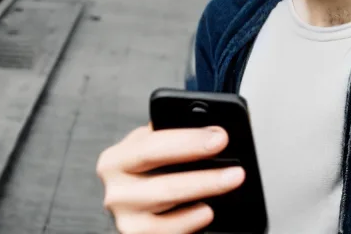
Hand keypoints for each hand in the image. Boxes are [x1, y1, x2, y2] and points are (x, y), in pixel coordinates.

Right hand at [96, 124, 244, 232]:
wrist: (128, 200)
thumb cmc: (142, 169)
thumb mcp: (145, 145)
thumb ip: (167, 134)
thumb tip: (208, 127)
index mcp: (116, 160)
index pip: (153, 147)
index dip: (188, 142)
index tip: (219, 138)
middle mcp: (116, 192)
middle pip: (164, 185)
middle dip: (204, 177)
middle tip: (235, 171)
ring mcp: (126, 220)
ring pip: (169, 211)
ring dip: (204, 196)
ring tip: (229, 184)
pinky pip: (168, 233)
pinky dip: (190, 222)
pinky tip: (207, 211)